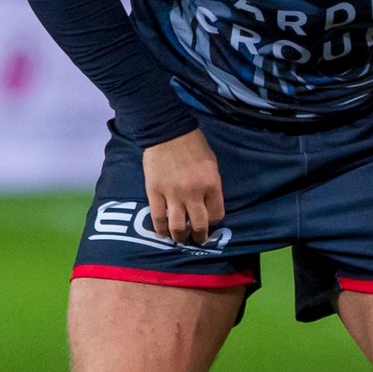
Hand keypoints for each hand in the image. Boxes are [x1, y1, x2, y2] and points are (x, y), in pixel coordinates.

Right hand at [141, 128, 223, 245]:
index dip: (214, 223)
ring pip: (178, 227)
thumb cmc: (193, 145)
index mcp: (211, 184)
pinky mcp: (155, 192)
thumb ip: (211, 185)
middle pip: (200, 225)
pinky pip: (158, 218)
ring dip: (181, 237)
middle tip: (197, 239)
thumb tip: (209, 204)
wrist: (167, 131)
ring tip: (180, 239)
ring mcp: (173, 194)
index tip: (209, 223)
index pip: (217, 215)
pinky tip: (163, 232)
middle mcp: (194, 193)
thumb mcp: (212, 164)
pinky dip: (161, 229)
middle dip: (200, 236)